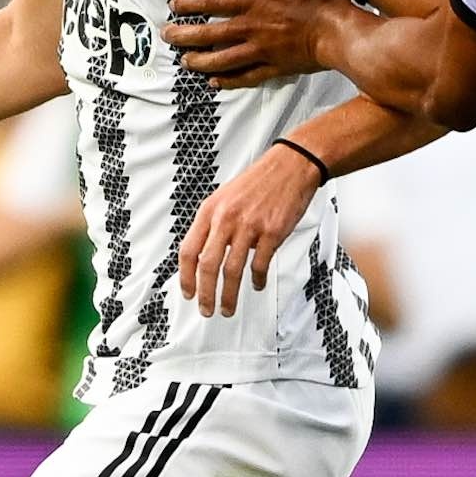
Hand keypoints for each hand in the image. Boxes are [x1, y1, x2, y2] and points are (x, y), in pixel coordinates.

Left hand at [163, 0, 345, 89]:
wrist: (341, 32)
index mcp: (255, 1)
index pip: (212, 2)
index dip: (189, 3)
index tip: (174, 4)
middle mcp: (252, 27)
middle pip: (208, 33)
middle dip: (184, 34)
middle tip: (168, 34)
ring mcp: (261, 50)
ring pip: (221, 59)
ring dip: (199, 60)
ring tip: (184, 60)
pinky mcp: (273, 67)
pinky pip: (245, 76)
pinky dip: (227, 80)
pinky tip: (214, 81)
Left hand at [177, 142, 321, 317]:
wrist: (289, 166)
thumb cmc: (258, 183)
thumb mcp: (224, 197)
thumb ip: (212, 224)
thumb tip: (202, 256)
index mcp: (210, 210)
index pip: (188, 250)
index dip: (186, 277)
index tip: (188, 293)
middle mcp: (226, 218)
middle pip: (207, 265)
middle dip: (205, 294)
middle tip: (207, 310)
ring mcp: (249, 225)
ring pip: (232, 270)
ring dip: (229, 295)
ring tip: (228, 308)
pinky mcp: (272, 231)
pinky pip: (260, 264)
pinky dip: (257, 279)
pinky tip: (256, 285)